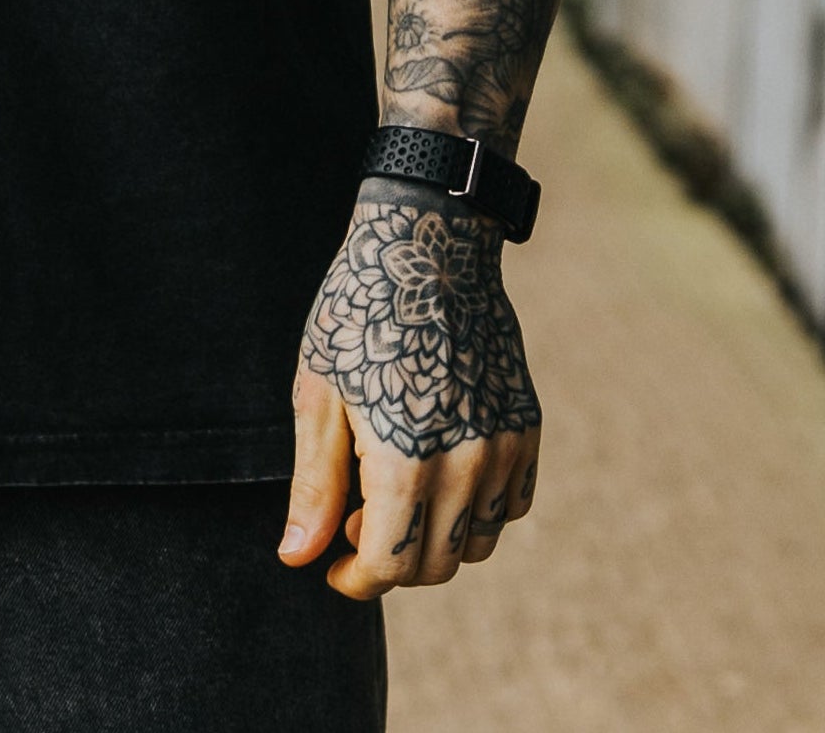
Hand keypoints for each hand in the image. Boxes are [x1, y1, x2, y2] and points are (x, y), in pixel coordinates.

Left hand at [279, 187, 540, 598]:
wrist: (427, 244)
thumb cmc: (358, 313)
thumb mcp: (319, 394)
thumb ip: (314, 484)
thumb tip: (297, 557)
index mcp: (404, 461)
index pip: (387, 567)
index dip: (354, 580)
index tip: (332, 565)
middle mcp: (464, 463)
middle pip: (435, 565)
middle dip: (390, 562)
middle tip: (355, 520)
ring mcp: (503, 445)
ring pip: (478, 543)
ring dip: (436, 540)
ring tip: (395, 494)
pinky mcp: (526, 425)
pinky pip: (513, 505)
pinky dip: (479, 511)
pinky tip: (441, 474)